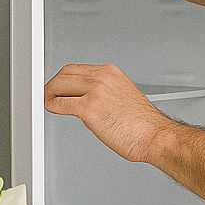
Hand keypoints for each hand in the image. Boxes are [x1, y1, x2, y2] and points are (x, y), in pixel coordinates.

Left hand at [44, 64, 171, 163]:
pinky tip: (54, 111)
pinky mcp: (88, 108)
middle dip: (53, 86)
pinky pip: (58, 104)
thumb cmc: (145, 123)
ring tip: (50, 103)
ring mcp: (95, 91)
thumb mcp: (125, 96)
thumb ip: (105, 92)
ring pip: (58, 86)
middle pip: (64, 74)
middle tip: (49, 95)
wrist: (155, 135)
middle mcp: (103, 78)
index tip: (59, 87)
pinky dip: (51, 107)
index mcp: (112, 73)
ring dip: (49, 95)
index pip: (76, 69)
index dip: (63, 79)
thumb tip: (88, 99)